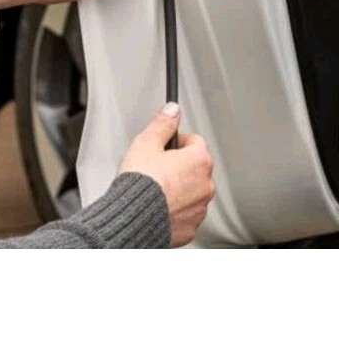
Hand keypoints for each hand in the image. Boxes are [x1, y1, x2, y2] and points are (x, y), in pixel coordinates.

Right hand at [119, 103, 214, 247]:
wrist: (133, 220)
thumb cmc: (140, 184)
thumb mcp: (146, 143)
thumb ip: (162, 125)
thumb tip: (172, 111)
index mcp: (199, 161)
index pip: (194, 140)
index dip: (176, 141)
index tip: (164, 146)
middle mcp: (205, 185)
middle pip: (195, 167)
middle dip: (179, 166)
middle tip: (156, 167)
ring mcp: (199, 208)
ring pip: (192, 191)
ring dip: (179, 189)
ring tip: (156, 189)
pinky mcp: (190, 228)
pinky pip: (186, 213)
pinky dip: (175, 210)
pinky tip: (159, 206)